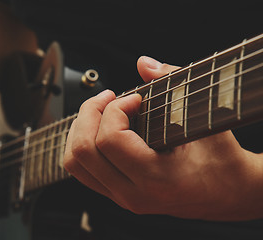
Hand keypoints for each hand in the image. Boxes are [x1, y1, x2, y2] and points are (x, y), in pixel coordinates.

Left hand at [64, 56, 262, 220]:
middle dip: (89, 114)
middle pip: (83, 151)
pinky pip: (82, 170)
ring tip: (100, 111)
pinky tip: (99, 128)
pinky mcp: (116, 195)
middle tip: (108, 98)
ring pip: (75, 163)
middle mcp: (133, 194)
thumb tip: (143, 63)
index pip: (110, 140)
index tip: (134, 98)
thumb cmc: (221, 160)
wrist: (227, 194)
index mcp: (156, 179)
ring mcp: (121, 198)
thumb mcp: (206, 120)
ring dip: (80, 129)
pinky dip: (82, 144)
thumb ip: (174, 85)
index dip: (115, 109)